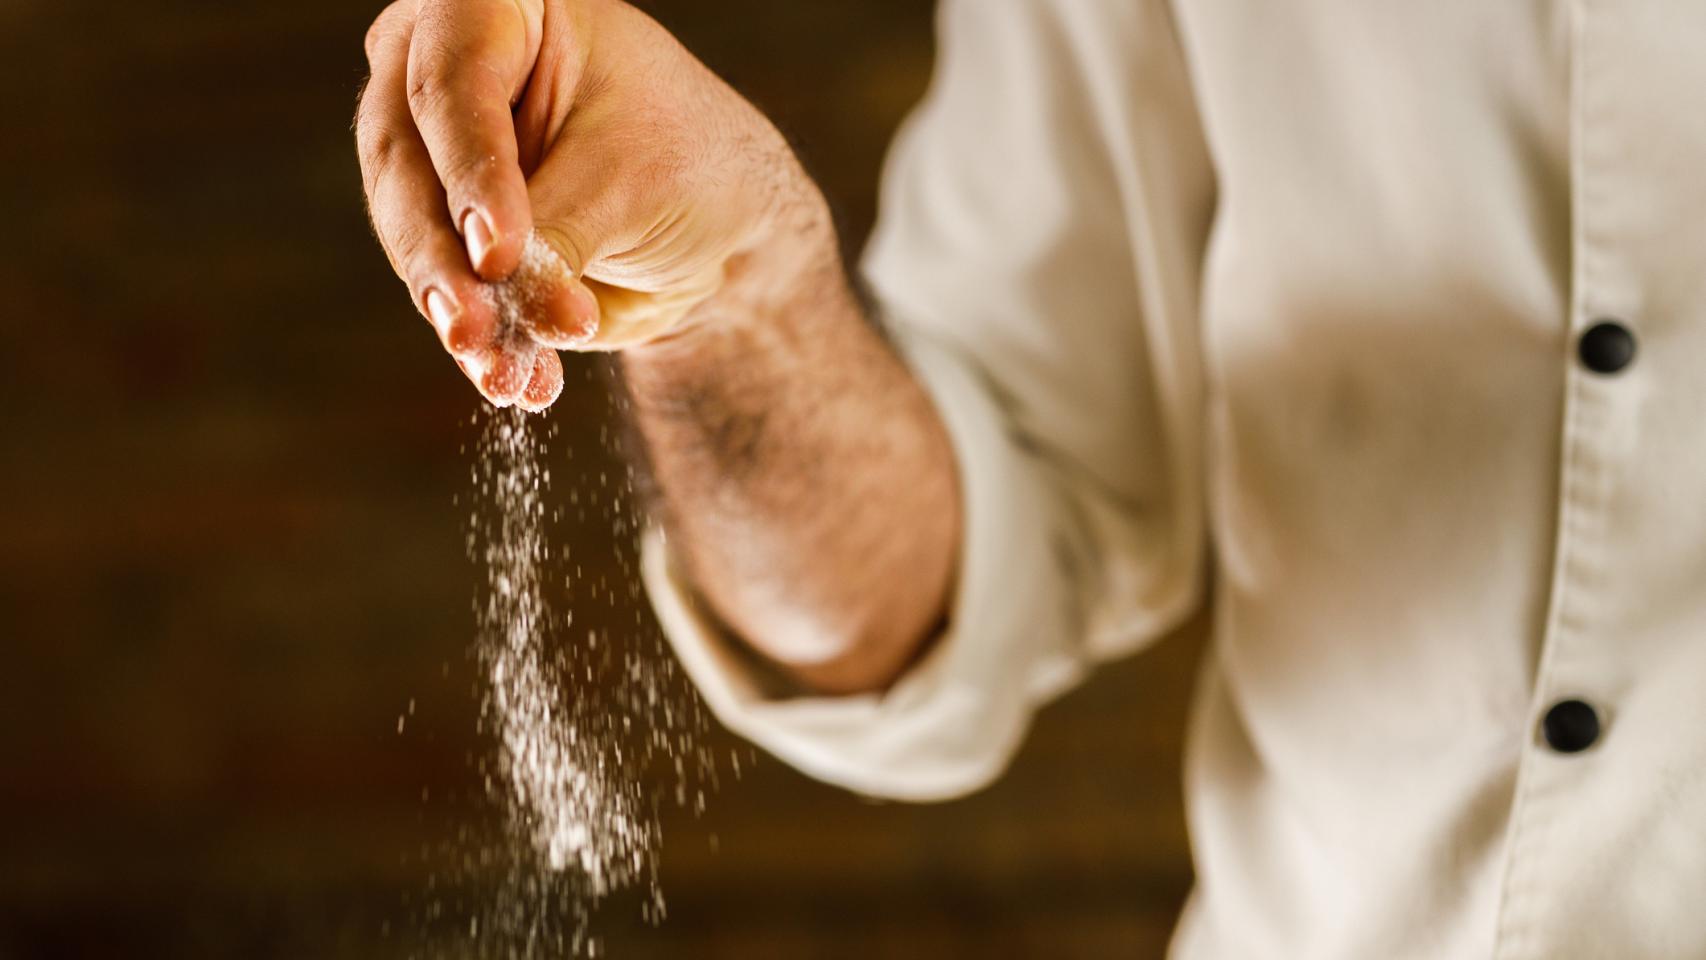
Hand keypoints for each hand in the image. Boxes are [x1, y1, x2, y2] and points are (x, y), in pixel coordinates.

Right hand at [356, 0, 816, 409]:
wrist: (720, 226)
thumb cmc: (688, 162)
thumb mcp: (629, 185)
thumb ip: (551, 241)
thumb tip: (495, 315)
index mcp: (495, 8)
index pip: (455, 82)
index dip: (471, 169)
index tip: (498, 250)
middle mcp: (438, 67)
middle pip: (407, 163)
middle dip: (443, 260)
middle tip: (474, 328)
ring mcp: (431, 154)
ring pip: (412, 235)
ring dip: (459, 315)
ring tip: (506, 373)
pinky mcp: (443, 233)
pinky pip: (445, 290)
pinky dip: (483, 343)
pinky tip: (518, 385)